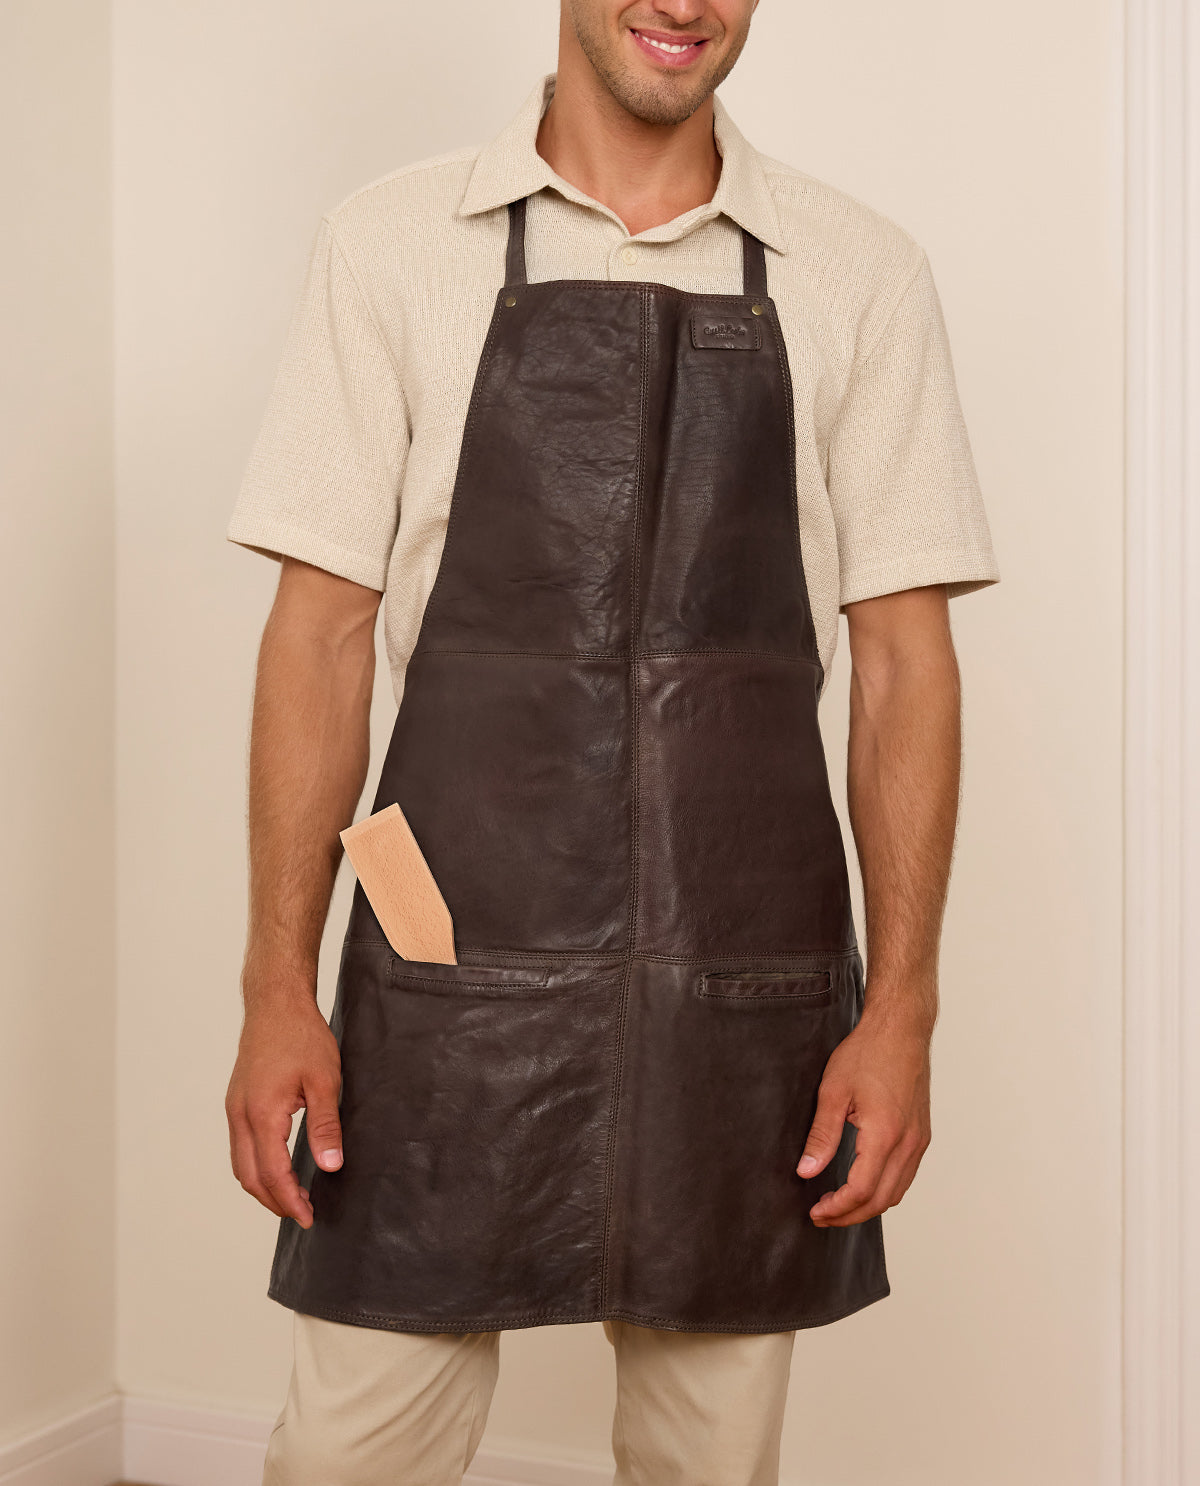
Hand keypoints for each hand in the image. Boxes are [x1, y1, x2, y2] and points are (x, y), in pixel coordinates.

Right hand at [225, 992, 343, 1228]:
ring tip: (293, 1197)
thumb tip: (330, 1167)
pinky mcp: (237, 1102)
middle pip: (249, 1177)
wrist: (275, 1004)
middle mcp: (240, 1115)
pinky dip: (257, 1166)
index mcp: (262, 1113)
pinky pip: (241, 1147)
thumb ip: (325, 1126)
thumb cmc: (302, 1036)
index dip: (290, 1201)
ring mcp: (234, 1108)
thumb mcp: (324, 1081)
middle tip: (303, 1214)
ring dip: (263, 1186)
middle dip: (274, 1202)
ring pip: (241, 1164)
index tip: (309, 1217)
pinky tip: (278, 1167)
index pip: (272, 1173)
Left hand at [796, 1007, 931, 1226]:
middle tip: (823, 1215)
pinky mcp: (922, 1134)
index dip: (838, 1209)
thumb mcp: (833, 1091)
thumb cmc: (867, 1053)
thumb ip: (821, 1136)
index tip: (816, 1211)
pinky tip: (863, 1183)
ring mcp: (919, 1140)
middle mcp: (908, 1143)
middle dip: (851, 1215)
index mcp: (885, 1134)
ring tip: (839, 1205)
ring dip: (869, 1205)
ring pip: (897, 1191)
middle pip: (882, 1200)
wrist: (901, 1029)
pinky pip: (906, 1175)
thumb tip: (806, 1172)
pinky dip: (885, 1189)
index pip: (862, 1191)